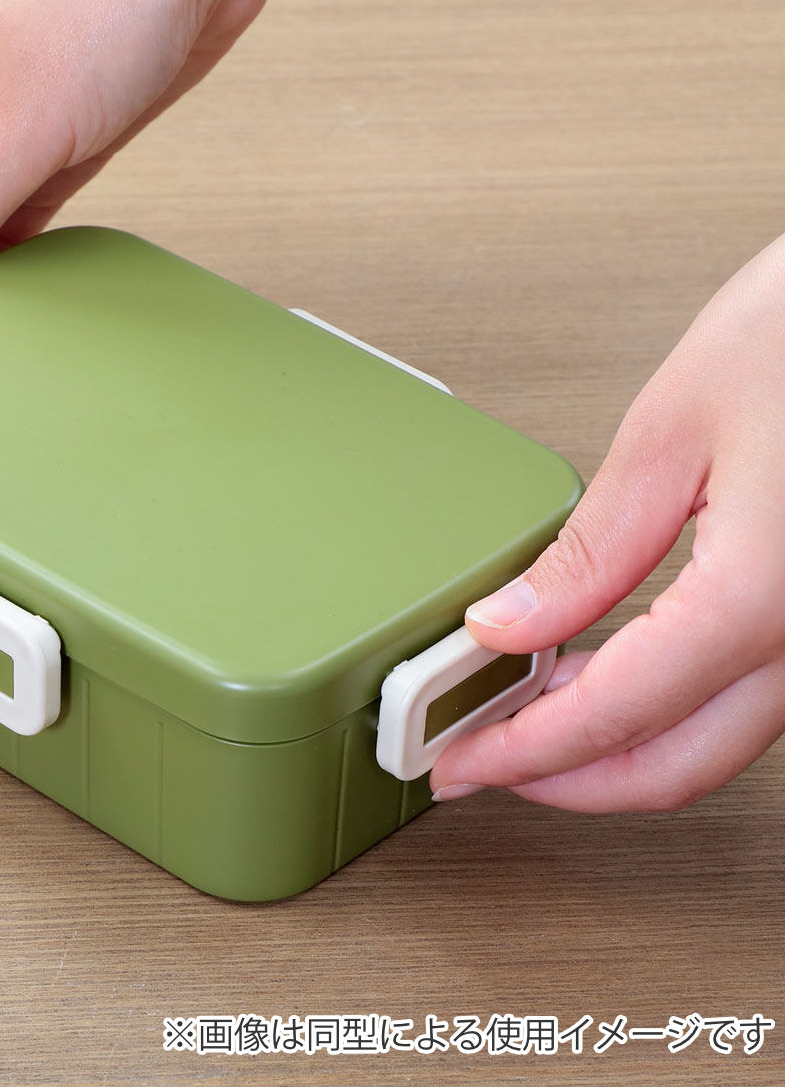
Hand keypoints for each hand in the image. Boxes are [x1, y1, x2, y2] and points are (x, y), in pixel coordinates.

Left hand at [431, 234, 784, 810]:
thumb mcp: (672, 434)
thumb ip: (591, 552)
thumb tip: (510, 625)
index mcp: (762, 595)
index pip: (614, 715)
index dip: (521, 751)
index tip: (458, 760)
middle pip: (673, 766)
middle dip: (563, 778)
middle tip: (478, 759)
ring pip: (713, 745)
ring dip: (611, 748)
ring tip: (521, 716)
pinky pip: (740, 699)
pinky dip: (662, 711)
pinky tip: (601, 677)